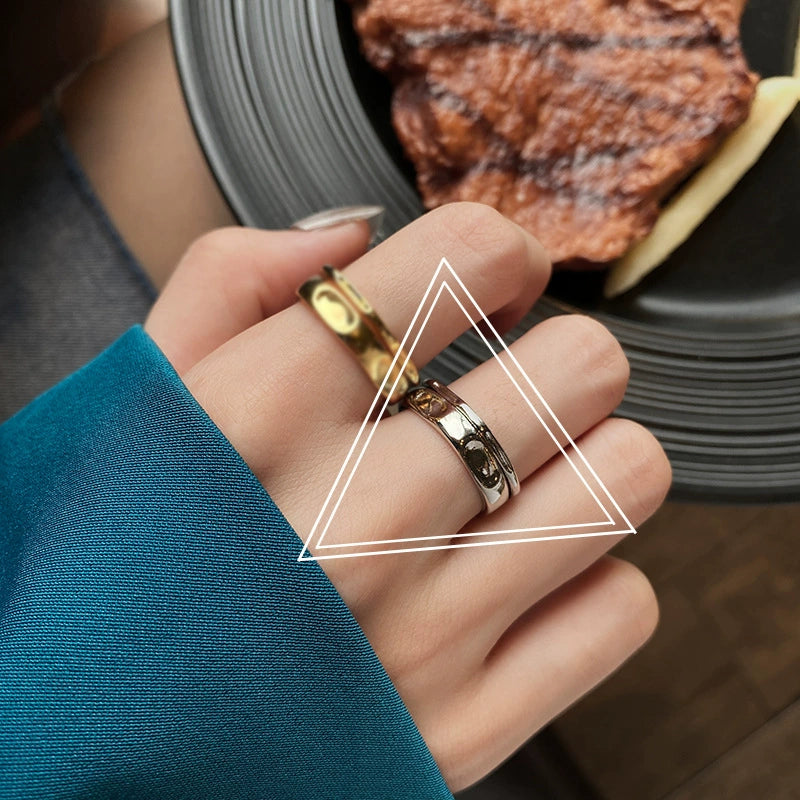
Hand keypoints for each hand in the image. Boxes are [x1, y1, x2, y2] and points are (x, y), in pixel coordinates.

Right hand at [146, 203, 669, 791]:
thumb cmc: (121, 561)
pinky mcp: (464, 730)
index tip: (500, 282)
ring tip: (523, 484)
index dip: (503, 254)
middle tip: (515, 392)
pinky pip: (619, 608)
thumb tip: (354, 231)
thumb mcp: (137, 398)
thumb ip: (227, 281)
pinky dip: (586, 582)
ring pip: (625, 478)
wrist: (97, 742)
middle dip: (559, 361)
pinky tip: (518, 583)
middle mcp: (355, 518)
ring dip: (589, 464)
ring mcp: (420, 635)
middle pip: (581, 365)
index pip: (466, 256)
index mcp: (263, 413)